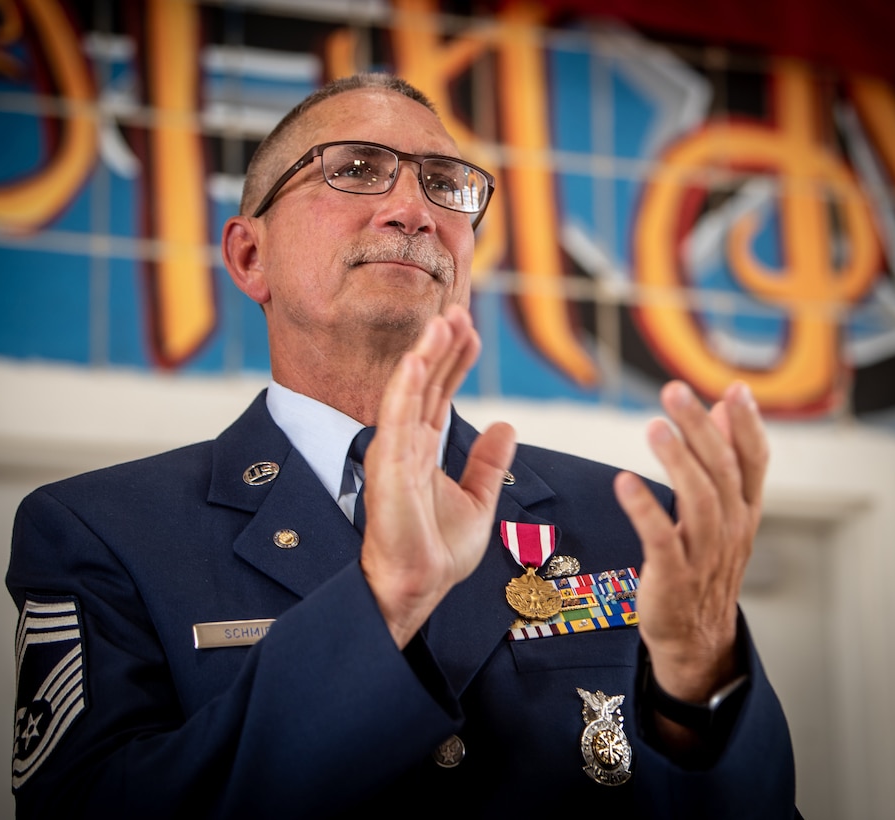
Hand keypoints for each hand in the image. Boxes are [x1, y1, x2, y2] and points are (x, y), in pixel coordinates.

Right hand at [360, 305, 516, 648]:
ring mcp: (395, 451)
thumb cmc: (437, 549)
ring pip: (411, 391)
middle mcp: (408, 443)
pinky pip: (395, 419)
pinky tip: (415, 359)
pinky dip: (404, 388)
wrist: (417, 584)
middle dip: (443, 345)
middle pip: (427, 382)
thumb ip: (488, 462)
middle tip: (459, 310)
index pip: (442, 392)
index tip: (471, 329)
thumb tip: (507, 426)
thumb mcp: (478, 499)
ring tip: (444, 320)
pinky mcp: (387, 466)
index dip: (456, 359)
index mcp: (425, 448)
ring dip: (426, 354)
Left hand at [614, 380, 767, 703]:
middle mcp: (731, 529)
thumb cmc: (704, 566)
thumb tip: (721, 408)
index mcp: (744, 511)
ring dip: (677, 461)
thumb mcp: (723, 514)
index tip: (734, 389)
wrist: (696, 636)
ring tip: (655, 427)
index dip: (746, 425)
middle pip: (721, 472)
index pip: (753, 461)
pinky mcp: (673, 576)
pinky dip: (644, 509)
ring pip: (698, 500)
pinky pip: (660, 538)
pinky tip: (624, 482)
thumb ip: (724, 462)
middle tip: (674, 391)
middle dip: (699, 429)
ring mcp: (704, 554)